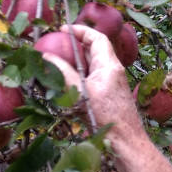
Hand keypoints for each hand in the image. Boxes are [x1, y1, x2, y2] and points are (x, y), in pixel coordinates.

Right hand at [41, 24, 143, 139]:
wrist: (125, 142)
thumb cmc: (105, 116)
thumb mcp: (79, 92)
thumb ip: (62, 73)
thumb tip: (46, 57)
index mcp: (109, 65)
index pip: (97, 38)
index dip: (80, 31)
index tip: (63, 30)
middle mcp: (113, 71)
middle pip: (94, 50)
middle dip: (75, 46)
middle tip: (57, 46)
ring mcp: (112, 84)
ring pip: (92, 66)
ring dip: (76, 64)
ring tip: (57, 65)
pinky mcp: (109, 96)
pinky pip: (92, 80)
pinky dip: (80, 78)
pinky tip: (67, 86)